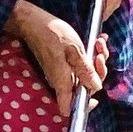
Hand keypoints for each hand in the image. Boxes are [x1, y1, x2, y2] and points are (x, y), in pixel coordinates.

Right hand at [10, 0, 105, 117]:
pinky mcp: (62, 65)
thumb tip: (96, 87)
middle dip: (98, 73)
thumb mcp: (74, 49)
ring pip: (84, 76)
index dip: (83, 107)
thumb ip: (85, 70)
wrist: (33, 22)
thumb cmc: (52, 34)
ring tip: (98, 43)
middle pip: (84, 89)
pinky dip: (89, 56)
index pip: (69, 108)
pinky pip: (80, 67)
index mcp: (62, 81)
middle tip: (99, 54)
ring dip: (96, 61)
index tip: (96, 97)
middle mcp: (60, 81)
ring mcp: (61, 73)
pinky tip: (95, 41)